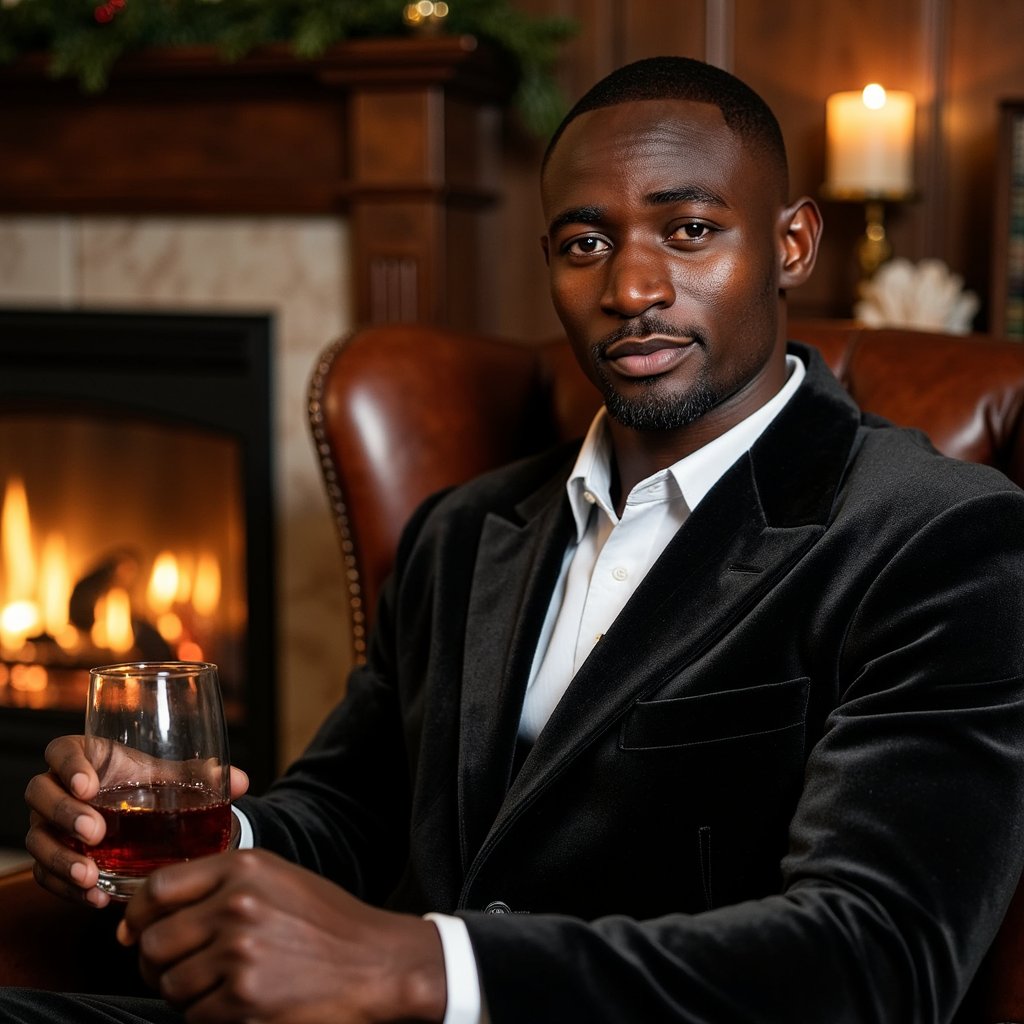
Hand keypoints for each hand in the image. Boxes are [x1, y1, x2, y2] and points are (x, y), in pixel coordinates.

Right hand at [23, 734, 248, 907]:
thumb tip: (241, 781)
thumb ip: (201, 776)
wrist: (146, 820)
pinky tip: (96, 898)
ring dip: (61, 859)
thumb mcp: (173, 778)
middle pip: (41, 795)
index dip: (69, 766)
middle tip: (95, 833)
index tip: (89, 784)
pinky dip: (67, 889)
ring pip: (38, 840)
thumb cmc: (152, 786)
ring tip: (91, 875)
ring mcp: (51, 826)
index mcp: (86, 757)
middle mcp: (60, 789)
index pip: (62, 751)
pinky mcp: (53, 859)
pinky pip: (47, 876)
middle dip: (64, 815)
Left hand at [117, 849, 445, 1023]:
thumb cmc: (327, 922)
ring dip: (185, 993)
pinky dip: (209, 1016)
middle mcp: (237, 904)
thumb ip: (220, 885)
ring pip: (170, 985)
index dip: (137, 915)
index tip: (137, 931)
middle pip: (154, 942)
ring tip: (220, 986)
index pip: (158, 888)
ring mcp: (239, 953)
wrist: (376, 964)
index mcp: (244, 868)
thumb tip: (147, 917)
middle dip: (156, 964)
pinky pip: (194, 1016)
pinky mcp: (244, 999)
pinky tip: (240, 1003)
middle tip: (175, 971)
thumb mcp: (277, 879)